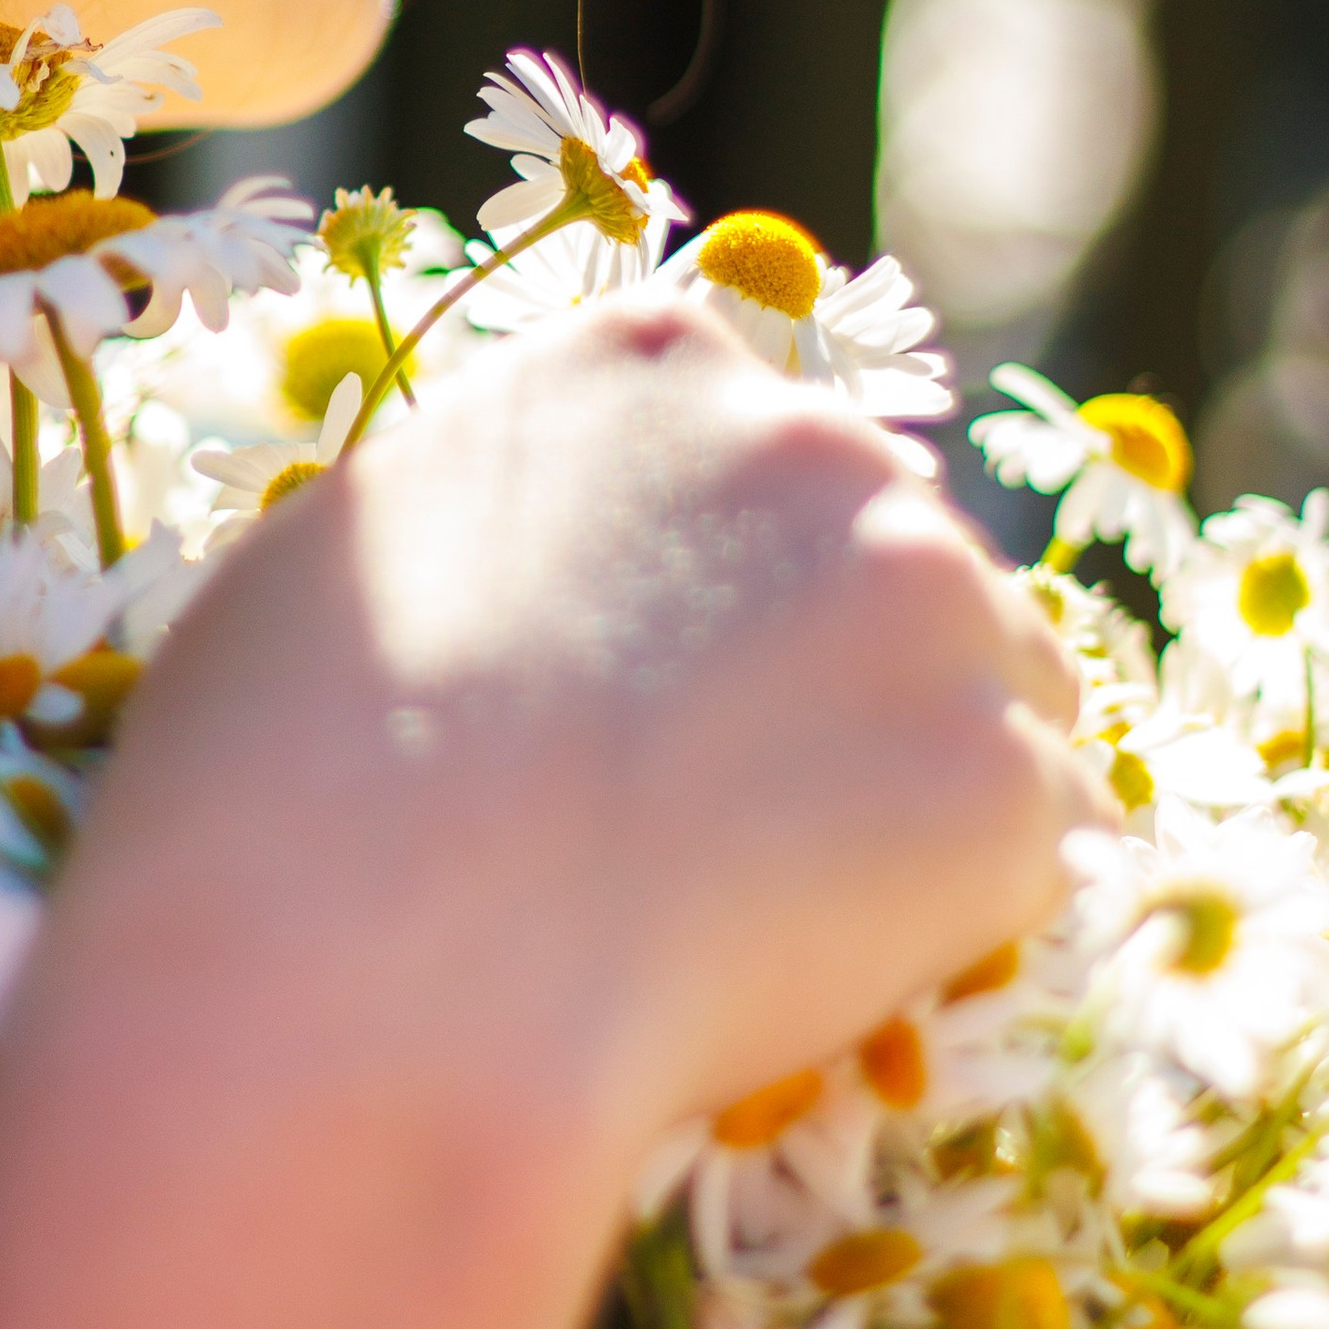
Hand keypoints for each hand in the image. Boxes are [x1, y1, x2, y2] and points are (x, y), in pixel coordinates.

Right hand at [93, 289, 1097, 1171]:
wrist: (379, 957)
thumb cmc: (291, 768)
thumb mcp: (350, 550)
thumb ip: (492, 511)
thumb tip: (531, 567)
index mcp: (649, 363)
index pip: (749, 435)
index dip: (715, 568)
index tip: (662, 670)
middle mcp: (817, 445)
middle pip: (884, 548)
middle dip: (830, 665)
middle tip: (724, 807)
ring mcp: (929, 606)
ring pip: (995, 681)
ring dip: (917, 771)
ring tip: (776, 898)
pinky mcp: (1003, 784)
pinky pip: (1037, 834)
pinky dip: (960, 904)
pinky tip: (827, 965)